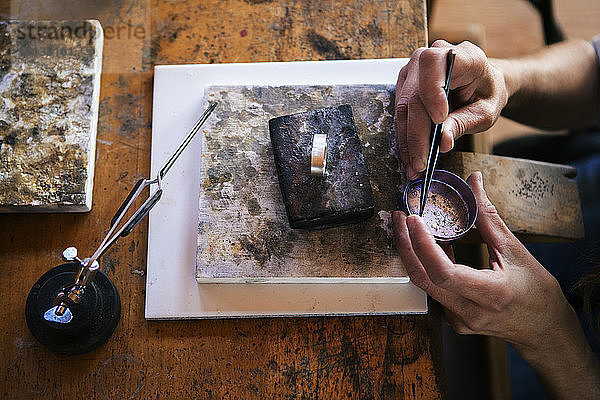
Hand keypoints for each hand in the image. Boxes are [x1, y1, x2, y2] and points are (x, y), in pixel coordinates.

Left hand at [392, 172, 576, 353]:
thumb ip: (489, 216)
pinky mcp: (455, 321)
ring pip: (425, 285)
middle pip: (424, 279)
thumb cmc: (536, 290)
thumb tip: (474, 182)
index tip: (414, 220)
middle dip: (406, 246)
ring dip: (415, 254)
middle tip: (401, 218)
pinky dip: (428, 266)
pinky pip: (433, 290)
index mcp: (492, 294)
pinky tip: (430, 248)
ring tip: (411, 227)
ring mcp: (460, 320)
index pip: (444, 273)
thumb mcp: (516, 249)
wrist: (544, 328)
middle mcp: (471, 312)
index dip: (423, 245)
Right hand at [395, 41, 507, 178]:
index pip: (434, 64)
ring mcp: (415, 69)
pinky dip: (404, 136)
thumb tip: (442, 143)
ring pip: (402, 106)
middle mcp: (432, 56)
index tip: (439, 120)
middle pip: (414, 95)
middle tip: (421, 163)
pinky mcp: (405, 83)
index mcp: (462, 56)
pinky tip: (410, 155)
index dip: (431, 91)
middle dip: (416, 133)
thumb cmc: (487, 94)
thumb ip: (465, 123)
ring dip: (406, 139)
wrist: (481, 84)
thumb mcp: (486, 112)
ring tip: (413, 166)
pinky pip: (399, 111)